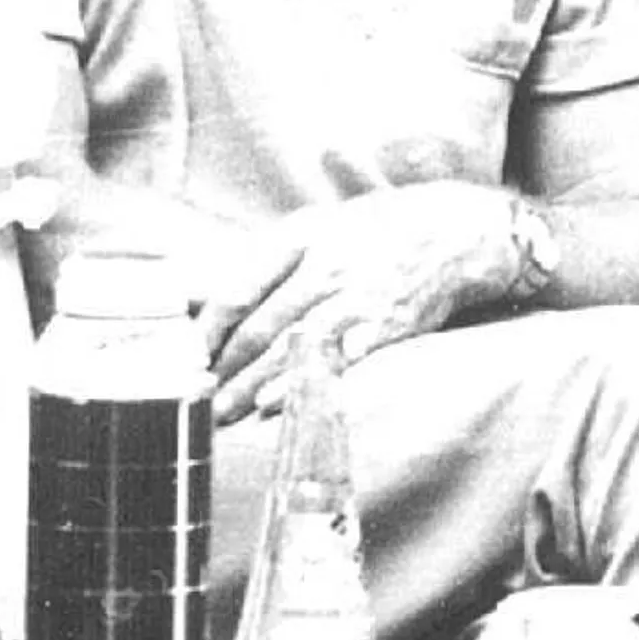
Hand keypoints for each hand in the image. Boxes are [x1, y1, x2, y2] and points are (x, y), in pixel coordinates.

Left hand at [202, 187, 520, 421]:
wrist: (452, 232)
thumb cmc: (372, 233)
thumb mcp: (314, 227)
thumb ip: (262, 261)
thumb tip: (199, 296)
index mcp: (298, 239)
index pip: (237, 290)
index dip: (206, 331)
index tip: (186, 360)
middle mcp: (323, 267)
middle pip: (259, 327)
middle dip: (224, 370)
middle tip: (199, 399)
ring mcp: (355, 297)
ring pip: (290, 349)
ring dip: (251, 387)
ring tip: (226, 411)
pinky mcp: (385, 326)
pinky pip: (335, 361)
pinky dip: (301, 385)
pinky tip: (274, 406)